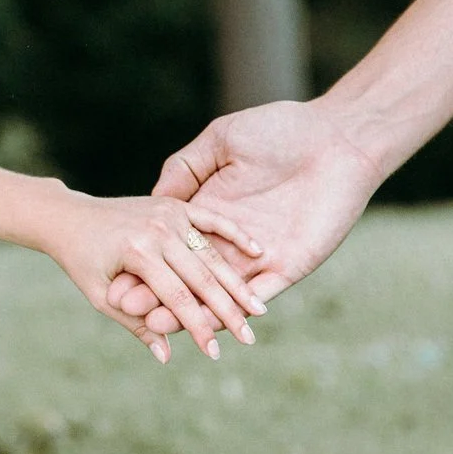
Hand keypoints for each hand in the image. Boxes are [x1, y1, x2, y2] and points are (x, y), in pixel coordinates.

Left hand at [48, 194, 268, 363]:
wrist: (70, 217)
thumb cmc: (82, 262)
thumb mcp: (101, 297)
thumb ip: (136, 325)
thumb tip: (166, 357)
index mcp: (137, 252)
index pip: (177, 298)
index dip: (197, 328)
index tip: (214, 354)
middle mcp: (156, 230)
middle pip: (201, 277)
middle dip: (227, 311)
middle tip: (249, 338)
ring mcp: (168, 214)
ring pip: (211, 253)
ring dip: (237, 281)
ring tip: (258, 309)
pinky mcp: (174, 204)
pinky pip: (210, 219)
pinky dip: (235, 234)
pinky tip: (257, 251)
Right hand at [109, 100, 380, 336]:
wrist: (338, 137)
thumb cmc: (281, 128)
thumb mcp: (221, 141)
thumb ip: (187, 168)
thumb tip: (154, 199)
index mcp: (213, 211)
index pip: (174, 247)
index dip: (146, 263)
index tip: (114, 279)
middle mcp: (233, 241)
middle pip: (189, 276)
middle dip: (157, 294)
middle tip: (123, 309)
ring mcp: (260, 257)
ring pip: (217, 294)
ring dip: (188, 312)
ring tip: (155, 325)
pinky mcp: (288, 266)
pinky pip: (255, 295)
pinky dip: (229, 311)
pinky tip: (203, 323)